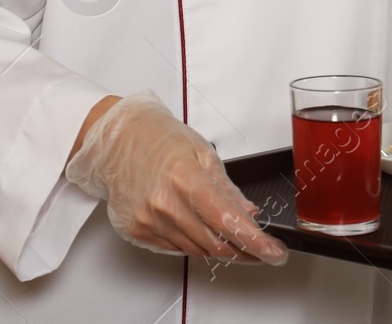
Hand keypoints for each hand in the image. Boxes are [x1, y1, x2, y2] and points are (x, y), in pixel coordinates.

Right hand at [64, 91, 288, 264]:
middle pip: (215, 243)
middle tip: (262, 250)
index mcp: (185, 179)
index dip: (256, 242)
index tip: (274, 253)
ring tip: (234, 239)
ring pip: (197, 250)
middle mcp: (165, 204)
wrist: (116, 139)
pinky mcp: (138, 231)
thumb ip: (226, 188)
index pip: (229, 222)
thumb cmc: (158, 138)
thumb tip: (249, 213)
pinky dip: (193, 242)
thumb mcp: (202, 152)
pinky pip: (175, 248)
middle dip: (245, 251)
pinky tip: (198, 228)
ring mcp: (149, 221)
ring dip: (221, 249)